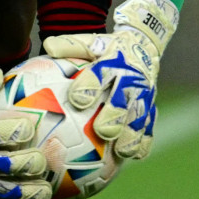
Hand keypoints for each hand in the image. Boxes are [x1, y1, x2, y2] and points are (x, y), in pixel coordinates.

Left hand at [41, 0, 177, 161]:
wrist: (142, 44)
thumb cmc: (106, 48)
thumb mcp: (91, 42)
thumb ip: (70, 45)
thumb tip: (47, 45)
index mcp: (113, 62)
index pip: (100, 73)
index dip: (89, 85)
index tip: (77, 99)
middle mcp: (130, 79)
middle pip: (123, 98)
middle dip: (114, 114)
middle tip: (102, 131)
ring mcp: (144, 94)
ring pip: (139, 115)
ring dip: (133, 134)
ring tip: (123, 152)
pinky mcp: (151, 106)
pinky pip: (150, 125)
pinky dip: (145, 140)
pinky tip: (136, 156)